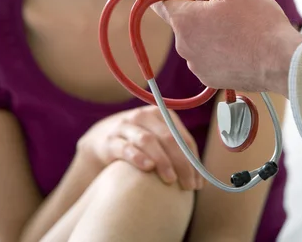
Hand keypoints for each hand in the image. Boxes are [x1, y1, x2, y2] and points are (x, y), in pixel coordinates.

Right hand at [76, 105, 203, 190]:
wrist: (101, 140)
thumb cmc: (138, 145)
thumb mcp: (157, 141)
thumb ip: (175, 154)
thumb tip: (200, 181)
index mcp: (160, 115)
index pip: (182, 137)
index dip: (193, 160)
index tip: (198, 183)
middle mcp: (143, 116)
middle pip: (168, 138)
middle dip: (181, 163)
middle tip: (188, 186)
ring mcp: (125, 126)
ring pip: (148, 140)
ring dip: (162, 160)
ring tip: (171, 180)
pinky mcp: (109, 140)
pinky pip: (125, 147)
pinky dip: (138, 157)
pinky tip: (147, 168)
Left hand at [152, 0, 301, 94]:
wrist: (283, 63)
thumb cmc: (258, 21)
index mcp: (184, 21)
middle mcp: (183, 46)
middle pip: (180, 17)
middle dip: (197, 5)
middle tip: (226, 1)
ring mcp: (196, 65)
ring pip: (194, 36)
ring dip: (208, 25)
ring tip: (237, 23)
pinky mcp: (210, 78)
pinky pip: (206, 55)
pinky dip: (217, 45)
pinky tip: (239, 41)